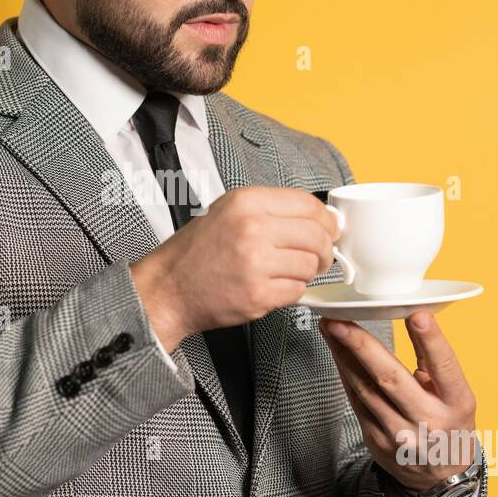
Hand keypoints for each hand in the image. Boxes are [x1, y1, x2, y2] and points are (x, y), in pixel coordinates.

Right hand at [130, 186, 339, 352]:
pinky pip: (297, 291)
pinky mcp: (258, 294)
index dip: (326, 220)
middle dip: (324, 249)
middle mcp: (252, 228)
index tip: (329, 229)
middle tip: (319, 256)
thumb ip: (269, 209)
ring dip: (306, 272)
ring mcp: (256, 263)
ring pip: (310, 266)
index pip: (308, 204)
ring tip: (288, 272)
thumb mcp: (227, 211)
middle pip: (316, 236)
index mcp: (247, 202)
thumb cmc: (197, 252)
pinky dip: (292, 291)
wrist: (168, 288)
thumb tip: (315, 217)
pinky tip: (275, 286)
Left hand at [318, 309, 478, 493]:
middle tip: (340, 321)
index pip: (444, 368)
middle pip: (391, 379)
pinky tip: (336, 353)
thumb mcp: (455, 392)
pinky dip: (345, 374)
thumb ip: (434, 358)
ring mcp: (399, 434)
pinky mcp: (376, 439)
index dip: (432, 341)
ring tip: (330, 328)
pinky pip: (356, 401)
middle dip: (361, 346)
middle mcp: (429, 421)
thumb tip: (415, 316)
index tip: (417, 315)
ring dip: (343, 355)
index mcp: (457, 404)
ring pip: (366, 388)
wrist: (440, 476)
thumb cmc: (449, 423)